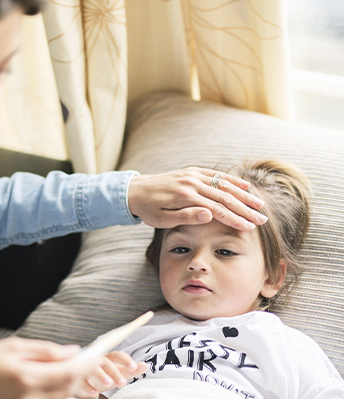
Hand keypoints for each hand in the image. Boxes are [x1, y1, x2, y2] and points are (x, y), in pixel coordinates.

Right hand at [0, 337, 92, 398]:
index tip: (96, 356)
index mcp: (25, 377)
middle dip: (78, 375)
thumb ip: (45, 351)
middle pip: (68, 390)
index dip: (86, 365)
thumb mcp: (11, 346)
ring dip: (66, 391)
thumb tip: (73, 352)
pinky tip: (44, 392)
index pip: (68, 374)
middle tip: (76, 361)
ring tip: (55, 375)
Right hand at [73, 351, 145, 398]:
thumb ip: (130, 370)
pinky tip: (94, 392)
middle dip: (114, 371)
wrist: (83, 380)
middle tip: (122, 383)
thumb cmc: (104, 374)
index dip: (125, 360)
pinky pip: (81, 381)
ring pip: (92, 369)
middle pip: (104, 362)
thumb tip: (146, 366)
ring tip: (109, 384)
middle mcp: (96, 361)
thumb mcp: (117, 372)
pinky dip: (87, 386)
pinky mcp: (77, 379)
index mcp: (108, 358)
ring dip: (100, 375)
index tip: (134, 367)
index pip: (117, 355)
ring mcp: (85, 369)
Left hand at [127, 167, 266, 230]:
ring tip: (260, 205)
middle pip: (225, 196)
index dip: (235, 219)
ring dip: (244, 194)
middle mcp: (192, 183)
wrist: (135, 190)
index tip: (250, 227)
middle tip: (263, 219)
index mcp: (186, 197)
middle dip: (246, 209)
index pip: (217, 209)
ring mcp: (193, 175)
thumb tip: (209, 215)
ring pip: (224, 184)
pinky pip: (215, 175)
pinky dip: (231, 180)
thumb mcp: (163, 219)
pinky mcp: (192, 171)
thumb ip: (186, 216)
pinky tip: (245, 186)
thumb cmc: (148, 209)